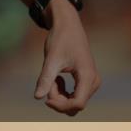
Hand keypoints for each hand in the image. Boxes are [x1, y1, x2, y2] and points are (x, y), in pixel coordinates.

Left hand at [33, 0, 100, 115]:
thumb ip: (46, 78)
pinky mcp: (87, 81)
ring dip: (59, 95)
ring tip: (52, 77)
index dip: (60, 106)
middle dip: (58, 99)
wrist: (68, 25)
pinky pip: (74, 96)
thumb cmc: (60, 39)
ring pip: (74, 102)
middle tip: (48, 81)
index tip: (45, 99)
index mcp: (88, 76)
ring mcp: (92, 82)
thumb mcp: (51, 59)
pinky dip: (62, 91)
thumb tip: (37, 97)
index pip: (77, 104)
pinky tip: (57, 78)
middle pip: (75, 105)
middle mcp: (94, 82)